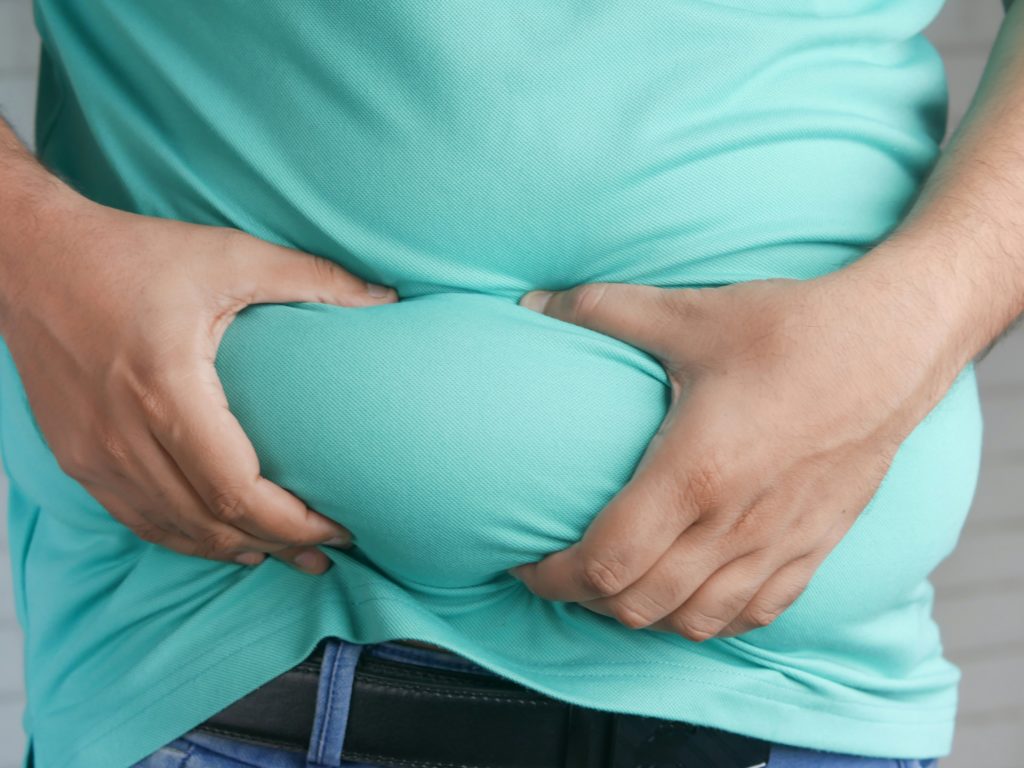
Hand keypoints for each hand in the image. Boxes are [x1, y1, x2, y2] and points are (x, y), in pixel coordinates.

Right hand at [1, 193, 397, 573]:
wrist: (28, 257)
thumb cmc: (130, 253)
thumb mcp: (229, 254)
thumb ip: (312, 277)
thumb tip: (385, 299)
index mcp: (166, 388)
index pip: (238, 490)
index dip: (293, 522)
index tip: (339, 528)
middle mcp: (123, 434)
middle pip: (211, 521)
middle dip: (277, 545)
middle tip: (325, 555)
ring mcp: (92, 453)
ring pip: (173, 530)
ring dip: (233, 549)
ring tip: (284, 556)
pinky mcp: (75, 456)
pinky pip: (136, 519)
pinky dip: (184, 538)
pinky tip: (220, 541)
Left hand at [509, 261, 960, 639]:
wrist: (893, 345)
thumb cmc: (790, 330)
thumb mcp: (687, 312)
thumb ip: (600, 311)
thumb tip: (529, 305)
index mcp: (694, 474)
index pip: (606, 562)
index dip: (553, 576)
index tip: (526, 563)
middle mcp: (734, 525)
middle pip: (639, 606)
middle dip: (585, 600)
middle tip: (562, 571)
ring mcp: (779, 545)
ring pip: (694, 622)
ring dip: (642, 615)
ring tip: (617, 585)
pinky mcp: (814, 548)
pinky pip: (755, 614)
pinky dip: (709, 618)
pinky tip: (690, 594)